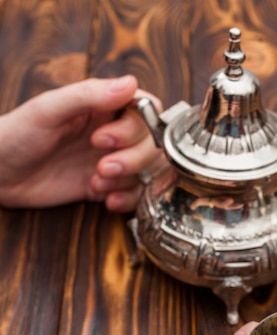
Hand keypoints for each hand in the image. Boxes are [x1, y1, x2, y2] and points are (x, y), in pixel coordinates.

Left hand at [0, 75, 167, 211]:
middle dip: (131, 160)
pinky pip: (134, 195)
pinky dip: (126, 200)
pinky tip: (105, 199)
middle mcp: (112, 133)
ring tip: (98, 183)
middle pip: (152, 145)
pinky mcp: (105, 187)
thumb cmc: (16, 135)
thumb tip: (130, 84)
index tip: (104, 139)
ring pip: (147, 171)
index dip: (135, 128)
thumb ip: (90, 95)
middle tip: (101, 167)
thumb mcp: (50, 109)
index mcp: (102, 107)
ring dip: (128, 181)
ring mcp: (111, 161)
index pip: (146, 111)